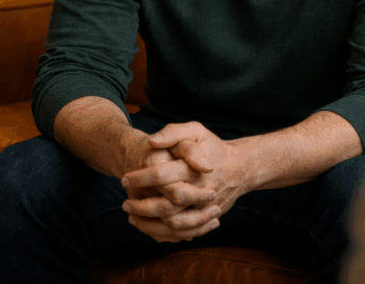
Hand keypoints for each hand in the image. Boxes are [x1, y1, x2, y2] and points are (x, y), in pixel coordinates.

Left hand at [122, 122, 249, 239]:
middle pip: (167, 207)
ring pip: (174, 226)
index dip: (140, 178)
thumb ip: (173, 133)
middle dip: (142, 207)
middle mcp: (201, 191)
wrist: (240, 167)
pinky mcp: (207, 220)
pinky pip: (184, 234)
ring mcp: (206, 209)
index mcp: (194, 169)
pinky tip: (150, 227)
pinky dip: (165, 234)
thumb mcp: (195, 130)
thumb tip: (152, 142)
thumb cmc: (212, 147)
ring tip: (132, 218)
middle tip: (125, 204)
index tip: (124, 179)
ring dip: (149, 225)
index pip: (162, 176)